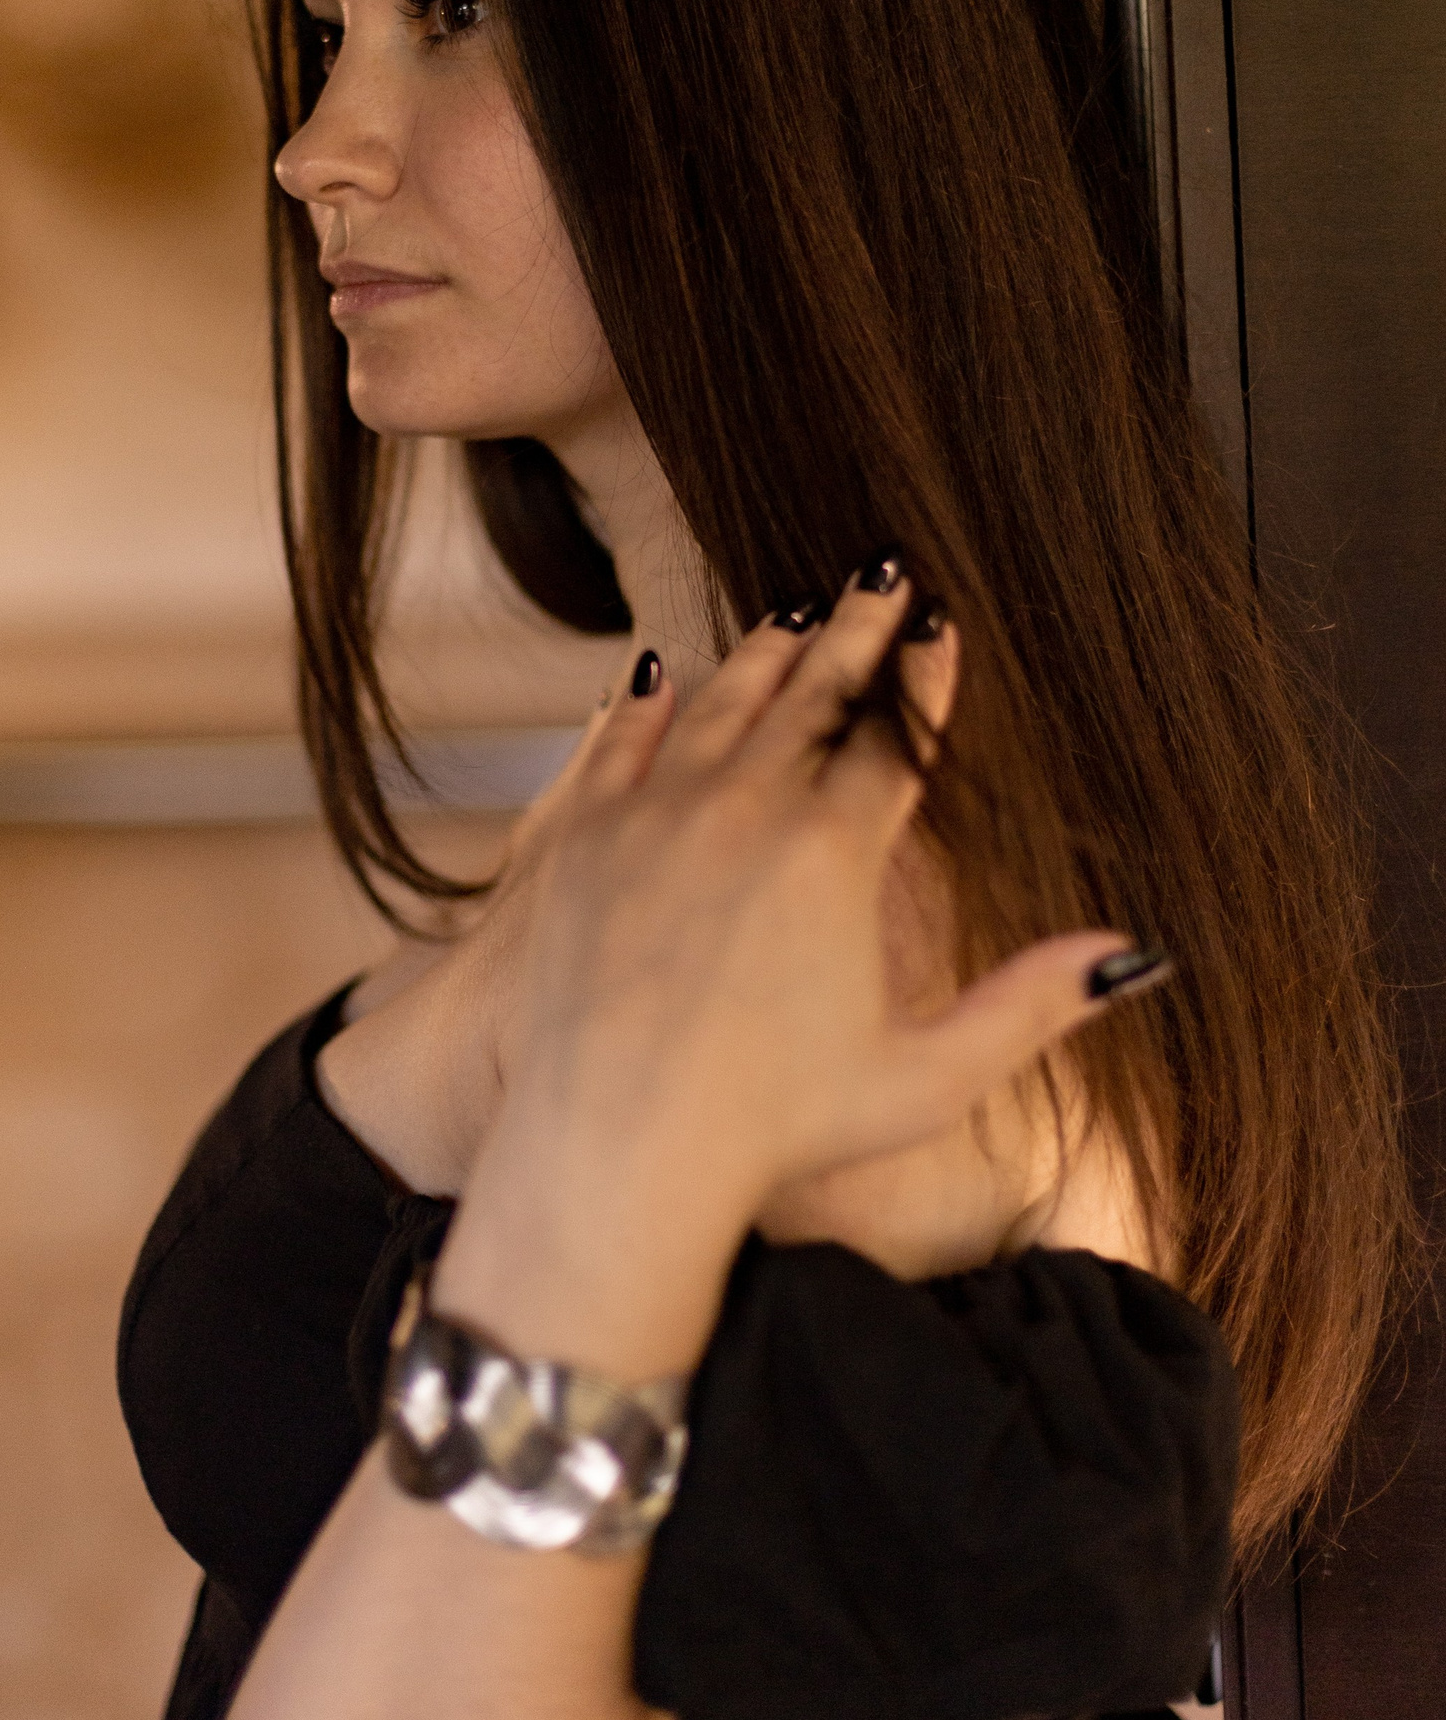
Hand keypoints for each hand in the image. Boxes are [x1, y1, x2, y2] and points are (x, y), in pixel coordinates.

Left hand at [437, 563, 1157, 1371]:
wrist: (618, 1146)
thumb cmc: (777, 1125)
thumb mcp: (926, 1076)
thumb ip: (1030, 1007)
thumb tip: (1134, 956)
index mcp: (834, 853)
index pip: (896, 736)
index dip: (924, 676)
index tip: (941, 623)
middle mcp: (746, 809)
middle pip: (813, 693)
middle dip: (854, 628)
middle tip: (879, 573)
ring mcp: (657, 813)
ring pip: (722, 703)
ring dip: (764, 653)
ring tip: (792, 615)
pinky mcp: (585, 836)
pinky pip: (622, 740)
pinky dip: (649, 700)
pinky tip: (664, 673)